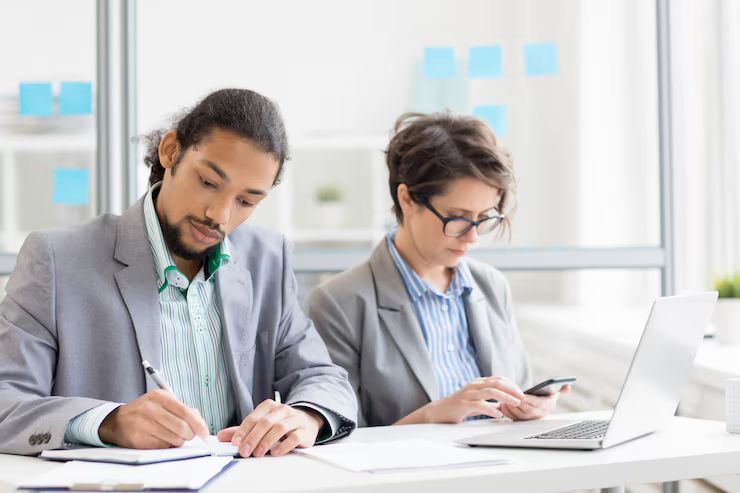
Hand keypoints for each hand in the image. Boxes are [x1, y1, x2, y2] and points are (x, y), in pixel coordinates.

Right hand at [98, 390, 208, 448]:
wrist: (118, 421)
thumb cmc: (146, 412)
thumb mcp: (163, 403)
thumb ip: (183, 409)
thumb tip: (200, 422)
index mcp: (160, 397)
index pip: (186, 412)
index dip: (199, 425)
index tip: (205, 433)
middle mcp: (150, 409)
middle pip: (182, 428)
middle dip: (189, 435)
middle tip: (187, 436)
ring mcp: (143, 424)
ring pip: (173, 439)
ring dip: (178, 441)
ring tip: (172, 436)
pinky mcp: (138, 439)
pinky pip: (162, 447)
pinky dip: (166, 446)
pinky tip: (161, 440)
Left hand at [217, 399, 323, 457]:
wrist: (307, 421)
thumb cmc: (281, 423)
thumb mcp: (261, 424)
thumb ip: (242, 430)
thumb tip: (221, 436)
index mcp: (269, 406)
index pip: (254, 417)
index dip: (243, 430)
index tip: (235, 443)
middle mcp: (282, 410)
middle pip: (265, 423)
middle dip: (253, 438)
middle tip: (244, 451)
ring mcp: (295, 419)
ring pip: (280, 428)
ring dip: (266, 442)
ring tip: (258, 453)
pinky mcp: (304, 430)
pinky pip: (294, 437)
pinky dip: (284, 445)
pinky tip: (275, 452)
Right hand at [399, 376, 524, 424]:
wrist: (439, 412)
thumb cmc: (459, 407)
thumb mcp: (476, 400)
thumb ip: (489, 399)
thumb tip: (507, 402)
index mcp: (478, 383)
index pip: (499, 379)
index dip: (512, 385)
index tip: (522, 393)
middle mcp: (474, 386)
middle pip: (497, 383)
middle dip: (513, 390)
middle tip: (523, 398)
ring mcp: (468, 394)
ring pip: (491, 391)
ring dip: (506, 398)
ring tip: (515, 405)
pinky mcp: (463, 404)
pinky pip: (480, 405)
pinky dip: (491, 409)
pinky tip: (498, 415)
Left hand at [499, 384, 570, 420]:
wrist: (539, 405)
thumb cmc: (545, 396)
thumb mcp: (554, 391)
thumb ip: (562, 389)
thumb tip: (568, 387)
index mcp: (547, 407)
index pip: (539, 404)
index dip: (530, 400)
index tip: (523, 395)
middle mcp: (539, 415)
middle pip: (527, 411)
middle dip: (518, 403)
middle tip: (510, 396)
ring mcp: (530, 419)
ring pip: (519, 416)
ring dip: (511, 407)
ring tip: (505, 399)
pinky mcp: (522, 421)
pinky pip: (513, 419)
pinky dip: (507, 412)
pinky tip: (503, 405)